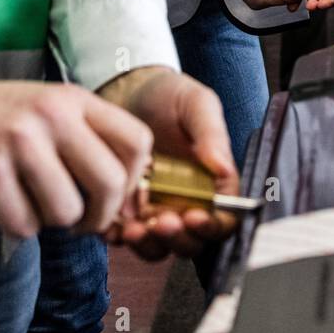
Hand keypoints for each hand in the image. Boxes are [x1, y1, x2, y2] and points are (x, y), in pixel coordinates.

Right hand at [0, 60, 152, 238]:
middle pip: (111, 183)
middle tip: (79, 220)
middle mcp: (51, 114)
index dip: (133, 181)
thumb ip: (83, 138)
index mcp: (71, 98)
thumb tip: (126, 196)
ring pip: (67, 212)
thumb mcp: (42, 108)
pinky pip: (24, 226)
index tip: (113, 198)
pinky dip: (14, 226)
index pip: (137, 141)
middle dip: (100, 216)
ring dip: (49, 221)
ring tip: (28, 201)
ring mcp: (19, 141)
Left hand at [98, 66, 239, 260]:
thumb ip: (212, 134)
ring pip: (158, 245)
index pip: (223, 218)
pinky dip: (118, 237)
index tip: (195, 217)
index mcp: (212, 182)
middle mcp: (186, 201)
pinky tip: (111, 226)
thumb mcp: (196, 103)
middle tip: (164, 222)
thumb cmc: (167, 93)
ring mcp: (155, 207)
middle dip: (178, 239)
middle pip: (191, 240)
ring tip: (134, 228)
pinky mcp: (124, 208)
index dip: (212, 226)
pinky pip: (123, 234)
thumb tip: (222, 167)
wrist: (125, 87)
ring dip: (149, 244)